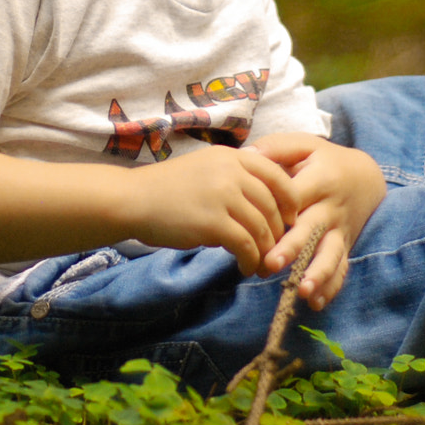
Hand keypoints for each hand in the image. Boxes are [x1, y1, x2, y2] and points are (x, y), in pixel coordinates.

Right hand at [125, 145, 299, 274]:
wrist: (133, 199)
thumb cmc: (167, 188)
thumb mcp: (205, 168)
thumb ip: (234, 175)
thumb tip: (264, 198)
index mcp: (231, 156)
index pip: (277, 174)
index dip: (290, 198)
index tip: (291, 216)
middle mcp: (231, 172)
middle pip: (273, 204)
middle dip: (280, 230)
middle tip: (277, 247)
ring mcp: (223, 196)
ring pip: (262, 227)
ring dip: (266, 249)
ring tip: (261, 262)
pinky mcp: (213, 222)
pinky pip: (246, 245)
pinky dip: (251, 259)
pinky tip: (246, 267)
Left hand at [248, 136, 385, 310]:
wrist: (366, 176)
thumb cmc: (325, 160)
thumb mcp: (305, 144)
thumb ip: (276, 147)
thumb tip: (246, 154)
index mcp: (320, 180)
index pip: (297, 196)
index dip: (280, 210)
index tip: (259, 222)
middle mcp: (331, 208)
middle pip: (312, 230)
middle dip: (293, 249)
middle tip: (271, 264)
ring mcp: (340, 230)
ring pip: (330, 254)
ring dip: (317, 274)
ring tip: (303, 291)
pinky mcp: (344, 246)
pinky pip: (342, 268)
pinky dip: (331, 287)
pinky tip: (316, 303)